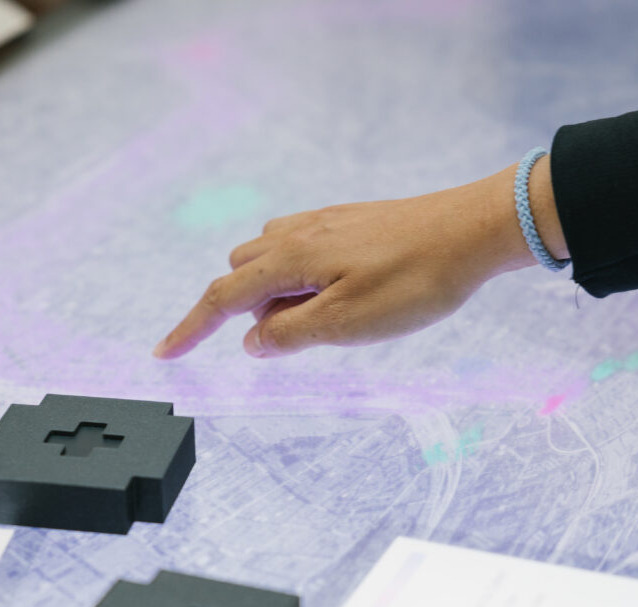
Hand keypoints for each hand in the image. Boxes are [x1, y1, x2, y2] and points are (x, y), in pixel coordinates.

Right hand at [153, 158, 566, 358]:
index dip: (191, 329)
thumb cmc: (415, 280)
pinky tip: (334, 292)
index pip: (223, 297)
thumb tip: (251, 339)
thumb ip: (290, 334)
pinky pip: (299, 247)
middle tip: (286, 341)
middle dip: (243, 309)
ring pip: (269, 257)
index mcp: (291, 258)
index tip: (164, 354)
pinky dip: (298, 276)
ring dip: (273, 292)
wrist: (473, 230)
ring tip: (318, 319)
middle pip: (241, 273)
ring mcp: (323, 223)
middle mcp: (298, 233)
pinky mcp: (348, 222)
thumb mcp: (347, 323)